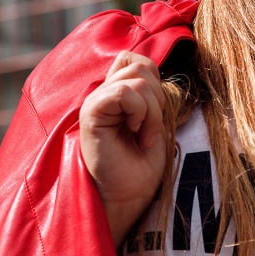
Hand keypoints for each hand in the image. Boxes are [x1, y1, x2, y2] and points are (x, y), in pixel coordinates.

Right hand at [79, 51, 167, 246]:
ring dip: (152, 110)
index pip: (138, 60)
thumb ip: (153, 95)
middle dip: (158, 98)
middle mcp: (104, 92)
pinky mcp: (92, 111)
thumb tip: (163, 73)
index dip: (156, 82)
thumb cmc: (141, 164)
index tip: (155, 116)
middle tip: (150, 129)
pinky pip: (124, 92)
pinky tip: (135, 134)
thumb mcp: (155, 122)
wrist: (128, 195)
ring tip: (143, 135)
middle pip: (141, 64)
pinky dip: (140, 112)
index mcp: (117, 92)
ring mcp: (96, 100)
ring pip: (138, 77)